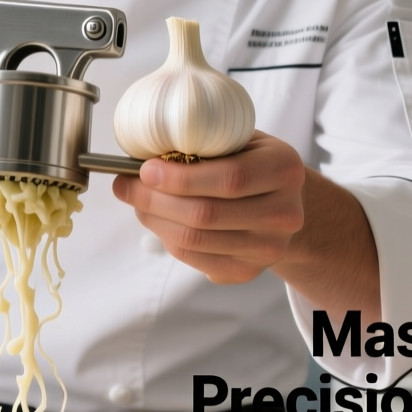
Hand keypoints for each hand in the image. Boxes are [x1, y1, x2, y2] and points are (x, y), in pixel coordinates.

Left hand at [112, 131, 306, 283]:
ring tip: (137, 201)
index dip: (181, 178)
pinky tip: (159, 220)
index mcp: (285, 169)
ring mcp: (268, 248)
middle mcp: (284, 214)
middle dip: (155, 200)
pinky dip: (167, 239)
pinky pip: (195, 259)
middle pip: (206, 214)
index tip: (146, 170)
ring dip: (154, 220)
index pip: (230, 179)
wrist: (285, 203)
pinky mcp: (248, 271)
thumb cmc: (253, 163)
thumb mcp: (242, 140)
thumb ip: (205, 142)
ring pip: (195, 240)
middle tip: (126, 186)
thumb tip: (145, 154)